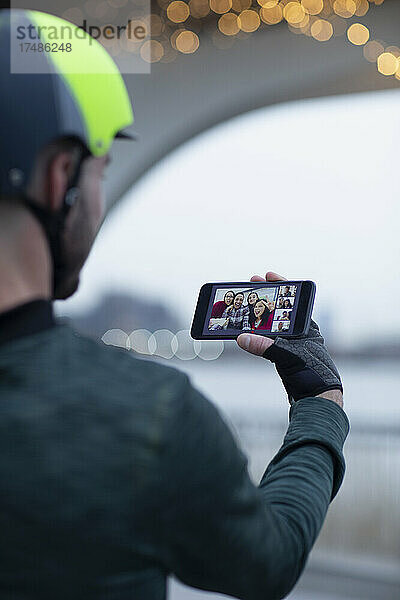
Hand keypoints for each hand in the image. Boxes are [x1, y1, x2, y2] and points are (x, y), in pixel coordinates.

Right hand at [237, 271, 343, 407]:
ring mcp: (294, 346)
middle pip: (280, 311)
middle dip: (265, 298)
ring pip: (274, 325)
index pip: (292, 301)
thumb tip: (241, 338)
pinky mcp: (287, 358)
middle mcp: (301, 334)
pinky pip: (270, 340)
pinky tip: (250, 332)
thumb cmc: (313, 376)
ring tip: (246, 307)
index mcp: (306, 328)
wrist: (319, 400)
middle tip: (251, 286)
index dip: (280, 286)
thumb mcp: (288, 358)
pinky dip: (259, 334)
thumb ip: (265, 346)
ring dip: (260, 316)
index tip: (267, 276)